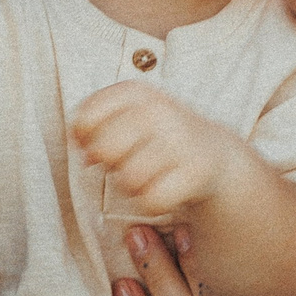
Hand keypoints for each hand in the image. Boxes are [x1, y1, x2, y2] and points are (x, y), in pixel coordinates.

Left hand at [70, 80, 255, 218]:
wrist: (212, 150)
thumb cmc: (155, 135)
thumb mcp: (124, 115)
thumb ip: (92, 126)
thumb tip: (87, 156)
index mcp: (134, 92)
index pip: (85, 119)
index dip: (83, 138)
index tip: (96, 142)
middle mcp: (158, 110)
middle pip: (103, 150)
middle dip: (108, 163)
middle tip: (126, 160)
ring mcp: (179, 139)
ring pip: (128, 179)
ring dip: (131, 186)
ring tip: (146, 175)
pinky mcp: (196, 171)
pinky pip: (152, 200)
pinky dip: (152, 203)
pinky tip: (162, 189)